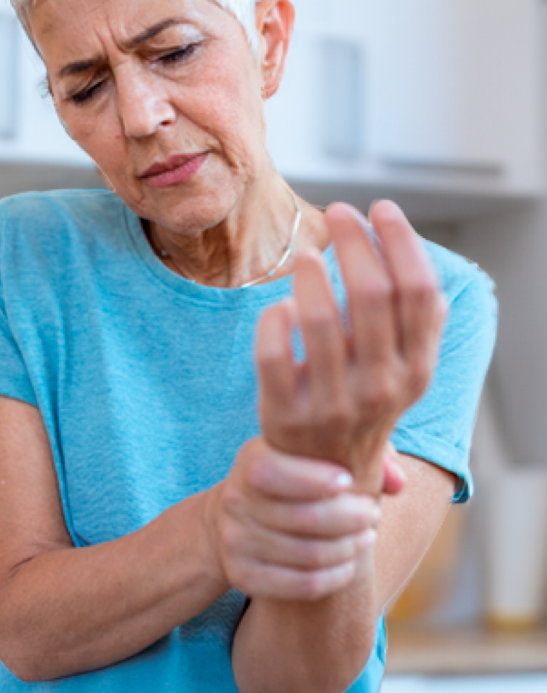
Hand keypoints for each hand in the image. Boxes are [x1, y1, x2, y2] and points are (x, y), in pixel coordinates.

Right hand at [206, 438, 380, 601]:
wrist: (238, 518)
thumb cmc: (294, 477)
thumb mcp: (314, 453)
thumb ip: (362, 453)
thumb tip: (397, 483)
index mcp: (251, 461)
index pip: (274, 472)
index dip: (315, 479)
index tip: (350, 481)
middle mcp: (235, 501)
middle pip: (303, 518)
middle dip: (350, 517)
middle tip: (373, 513)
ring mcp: (236, 542)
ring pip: (308, 554)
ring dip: (348, 548)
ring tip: (366, 537)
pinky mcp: (243, 576)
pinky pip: (301, 584)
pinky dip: (335, 577)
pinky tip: (350, 565)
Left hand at [256, 201, 445, 493]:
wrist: (325, 481)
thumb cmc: (362, 407)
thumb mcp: (402, 374)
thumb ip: (414, 325)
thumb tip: (412, 259)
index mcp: (416, 371)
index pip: (419, 292)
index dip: (400, 241)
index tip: (379, 210)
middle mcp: (381, 388)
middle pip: (373, 295)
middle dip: (354, 241)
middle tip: (338, 214)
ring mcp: (333, 404)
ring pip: (320, 321)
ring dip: (311, 275)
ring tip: (306, 255)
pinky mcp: (285, 415)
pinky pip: (273, 353)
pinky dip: (274, 319)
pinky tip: (280, 306)